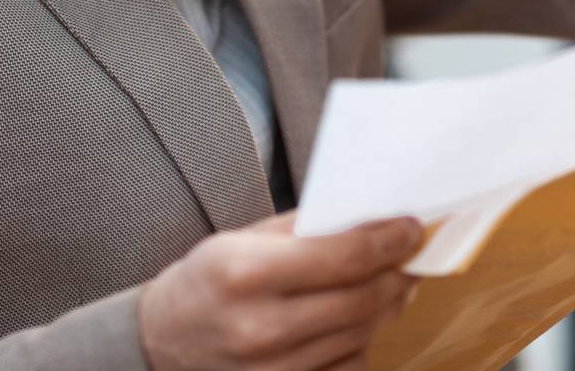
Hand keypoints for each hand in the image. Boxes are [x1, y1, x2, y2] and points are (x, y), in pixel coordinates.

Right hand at [138, 211, 421, 370]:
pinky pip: (348, 367)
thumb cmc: (207, 282)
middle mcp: (260, 327)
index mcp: (246, 274)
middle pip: (361, 299)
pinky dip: (364, 341)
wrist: (163, 341)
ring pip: (361, 334)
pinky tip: (361, 320)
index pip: (343, 257)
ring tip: (394, 281)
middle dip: (397, 272)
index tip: (410, 227)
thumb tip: (369, 218)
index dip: (388, 240)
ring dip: (388, 304)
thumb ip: (304, 229)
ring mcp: (272, 370)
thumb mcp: (243, 238)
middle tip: (411, 253)